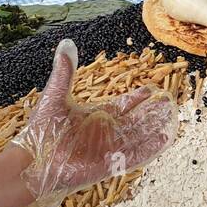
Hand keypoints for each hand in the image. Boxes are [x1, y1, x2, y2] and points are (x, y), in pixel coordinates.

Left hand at [11, 40, 177, 206]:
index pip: (122, 105)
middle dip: (152, 112)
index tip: (150, 90)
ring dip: (154, 127)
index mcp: (95, 117)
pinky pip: (135, 155)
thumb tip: (66, 42)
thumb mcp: (55, 96)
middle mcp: (105, 133)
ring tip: (171, 118)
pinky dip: (150, 148)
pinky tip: (164, 138)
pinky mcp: (110, 164)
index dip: (136, 98)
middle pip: (135, 121)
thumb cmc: (42, 130)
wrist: (35, 161)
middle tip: (169, 102)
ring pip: (139, 136)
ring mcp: (109, 149)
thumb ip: (65, 71)